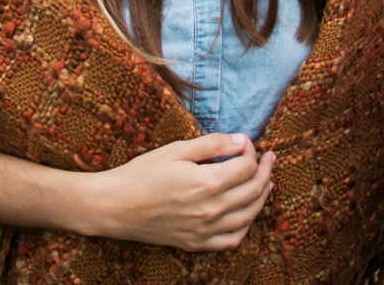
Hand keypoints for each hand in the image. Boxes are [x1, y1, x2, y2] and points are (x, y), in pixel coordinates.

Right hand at [83, 133, 275, 250]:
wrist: (115, 206)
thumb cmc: (142, 174)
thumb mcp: (176, 150)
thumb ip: (212, 145)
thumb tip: (242, 141)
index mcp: (207, 183)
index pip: (246, 166)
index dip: (251, 151)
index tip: (244, 143)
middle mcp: (211, 210)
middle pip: (253, 190)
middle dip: (265, 171)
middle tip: (268, 158)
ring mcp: (205, 230)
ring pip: (248, 216)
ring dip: (261, 197)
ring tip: (266, 183)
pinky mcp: (197, 243)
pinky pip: (232, 240)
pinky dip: (245, 226)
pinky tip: (246, 214)